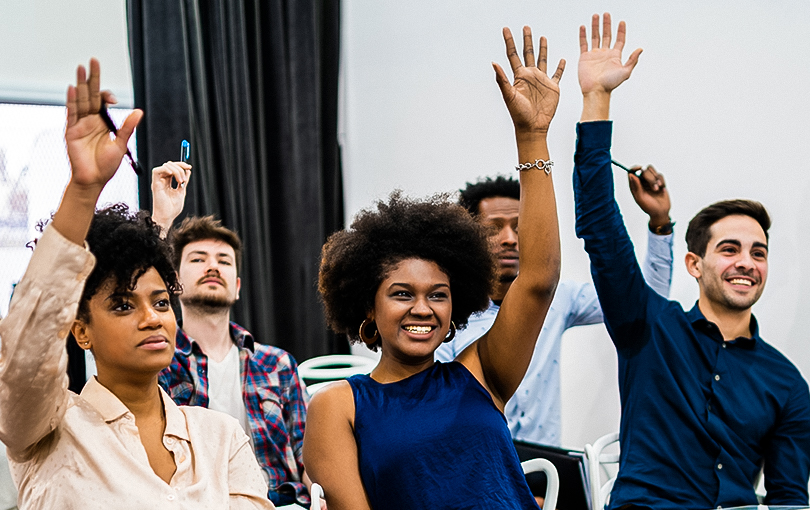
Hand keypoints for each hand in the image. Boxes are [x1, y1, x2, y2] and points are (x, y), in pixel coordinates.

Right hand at [65, 58, 142, 191]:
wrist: (93, 180)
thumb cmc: (106, 165)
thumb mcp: (121, 143)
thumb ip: (128, 127)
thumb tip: (138, 111)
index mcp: (102, 122)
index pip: (102, 101)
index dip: (107, 95)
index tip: (114, 99)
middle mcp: (90, 120)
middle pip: (90, 94)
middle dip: (92, 78)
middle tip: (93, 61)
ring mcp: (79, 124)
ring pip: (80, 100)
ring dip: (80, 84)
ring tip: (80, 68)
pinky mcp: (71, 131)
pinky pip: (71, 114)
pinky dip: (72, 101)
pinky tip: (73, 89)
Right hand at [151, 161, 190, 232]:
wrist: (167, 216)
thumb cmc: (172, 208)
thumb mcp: (182, 191)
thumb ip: (184, 181)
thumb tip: (188, 171)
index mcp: (168, 182)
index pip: (173, 168)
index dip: (181, 165)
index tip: (189, 167)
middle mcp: (162, 180)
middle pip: (169, 164)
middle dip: (180, 167)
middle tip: (185, 179)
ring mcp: (158, 181)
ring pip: (165, 166)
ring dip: (176, 171)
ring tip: (181, 181)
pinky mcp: (155, 184)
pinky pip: (157, 170)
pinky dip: (166, 170)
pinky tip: (173, 176)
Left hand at [494, 27, 564, 134]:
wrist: (532, 127)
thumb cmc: (518, 114)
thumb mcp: (509, 96)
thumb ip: (502, 79)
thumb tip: (493, 63)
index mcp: (519, 76)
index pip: (512, 54)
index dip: (509, 41)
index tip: (506, 28)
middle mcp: (530, 76)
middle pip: (528, 53)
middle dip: (527, 40)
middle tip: (526, 27)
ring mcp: (541, 81)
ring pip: (542, 60)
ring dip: (542, 49)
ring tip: (542, 37)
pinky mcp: (552, 87)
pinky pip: (557, 74)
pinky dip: (560, 67)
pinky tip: (561, 60)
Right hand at [578, 13, 641, 95]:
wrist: (595, 91)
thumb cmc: (610, 84)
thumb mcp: (625, 72)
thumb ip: (632, 60)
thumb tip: (640, 49)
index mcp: (615, 56)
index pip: (619, 40)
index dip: (621, 31)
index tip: (621, 22)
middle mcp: (605, 54)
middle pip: (607, 35)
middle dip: (607, 24)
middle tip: (606, 14)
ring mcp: (594, 55)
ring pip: (595, 37)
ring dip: (595, 26)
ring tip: (595, 16)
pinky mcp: (584, 57)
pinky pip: (583, 44)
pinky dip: (583, 35)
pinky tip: (583, 27)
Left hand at [627, 165, 670, 225]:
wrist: (661, 212)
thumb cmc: (649, 207)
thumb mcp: (641, 198)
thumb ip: (636, 186)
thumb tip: (631, 175)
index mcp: (634, 185)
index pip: (631, 171)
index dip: (634, 168)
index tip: (639, 168)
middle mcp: (641, 181)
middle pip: (643, 170)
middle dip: (650, 178)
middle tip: (655, 189)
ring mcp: (650, 180)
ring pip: (651, 170)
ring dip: (656, 179)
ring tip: (657, 189)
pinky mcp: (658, 181)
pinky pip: (660, 175)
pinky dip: (661, 181)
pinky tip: (662, 190)